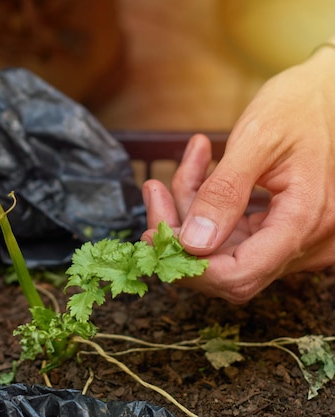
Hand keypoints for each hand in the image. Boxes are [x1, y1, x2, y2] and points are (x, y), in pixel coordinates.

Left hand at [141, 46, 334, 302]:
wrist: (327, 92)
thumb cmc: (300, 106)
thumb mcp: (257, 140)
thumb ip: (224, 193)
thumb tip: (192, 243)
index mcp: (306, 220)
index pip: (240, 274)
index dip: (190, 266)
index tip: (153, 235)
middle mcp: (306, 240)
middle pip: (226, 267)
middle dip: (182, 234)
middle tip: (155, 191)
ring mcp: (294, 238)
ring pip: (224, 247)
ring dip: (191, 212)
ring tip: (185, 162)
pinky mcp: (280, 228)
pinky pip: (234, 231)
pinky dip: (208, 205)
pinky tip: (198, 167)